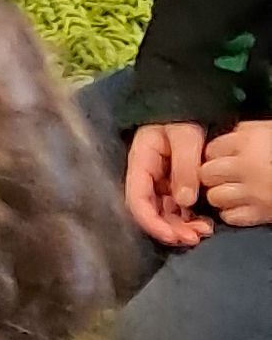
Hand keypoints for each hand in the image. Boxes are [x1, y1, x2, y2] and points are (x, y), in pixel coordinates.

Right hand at [126, 123, 215, 247]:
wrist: (187, 102)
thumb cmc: (181, 115)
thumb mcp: (185, 135)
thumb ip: (185, 166)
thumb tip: (185, 201)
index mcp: (140, 163)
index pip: (136, 200)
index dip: (151, 222)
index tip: (171, 235)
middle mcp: (145, 177)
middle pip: (149, 211)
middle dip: (168, 229)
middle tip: (193, 238)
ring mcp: (158, 181)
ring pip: (163, 212)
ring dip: (179, 226)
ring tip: (202, 232)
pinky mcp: (171, 183)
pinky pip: (175, 206)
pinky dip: (186, 218)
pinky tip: (203, 223)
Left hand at [201, 119, 271, 228]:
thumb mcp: (271, 129)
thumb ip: (249, 131)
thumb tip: (232, 134)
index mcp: (250, 141)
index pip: (211, 149)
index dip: (214, 154)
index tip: (220, 157)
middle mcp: (246, 166)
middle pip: (207, 173)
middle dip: (213, 175)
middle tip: (224, 176)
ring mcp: (253, 191)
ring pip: (215, 196)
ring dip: (221, 195)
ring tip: (233, 191)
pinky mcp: (261, 213)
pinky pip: (230, 216)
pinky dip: (232, 212)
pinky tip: (243, 205)